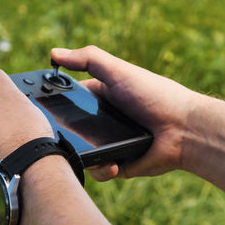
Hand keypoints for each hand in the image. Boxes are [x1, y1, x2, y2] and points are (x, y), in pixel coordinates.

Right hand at [51, 46, 195, 180]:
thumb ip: (88, 59)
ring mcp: (112, 144)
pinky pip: (100, 170)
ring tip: (88, 151)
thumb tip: (54, 54)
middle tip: (53, 136)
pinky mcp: (121, 164)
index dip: (56, 103)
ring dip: (79, 154)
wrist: (185, 129)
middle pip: (73, 129)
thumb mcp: (120, 71)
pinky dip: (101, 168)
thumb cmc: (155, 95)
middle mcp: (106, 121)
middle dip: (62, 134)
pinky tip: (111, 163)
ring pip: (82, 152)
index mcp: (104, 97)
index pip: (72, 99)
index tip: (39, 108)